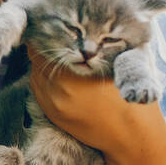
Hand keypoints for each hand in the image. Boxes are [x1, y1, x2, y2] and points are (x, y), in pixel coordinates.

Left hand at [25, 44, 165, 164]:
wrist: (130, 136)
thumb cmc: (127, 97)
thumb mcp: (115, 66)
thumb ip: (91, 52)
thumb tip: (75, 34)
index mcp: (70, 79)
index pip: (43, 50)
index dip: (47, 37)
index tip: (53, 28)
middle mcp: (56, 93)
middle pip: (36, 61)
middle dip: (44, 48)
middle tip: (52, 36)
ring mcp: (53, 106)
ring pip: (35, 75)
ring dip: (42, 64)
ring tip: (55, 53)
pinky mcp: (54, 116)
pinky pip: (38, 91)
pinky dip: (43, 80)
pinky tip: (56, 74)